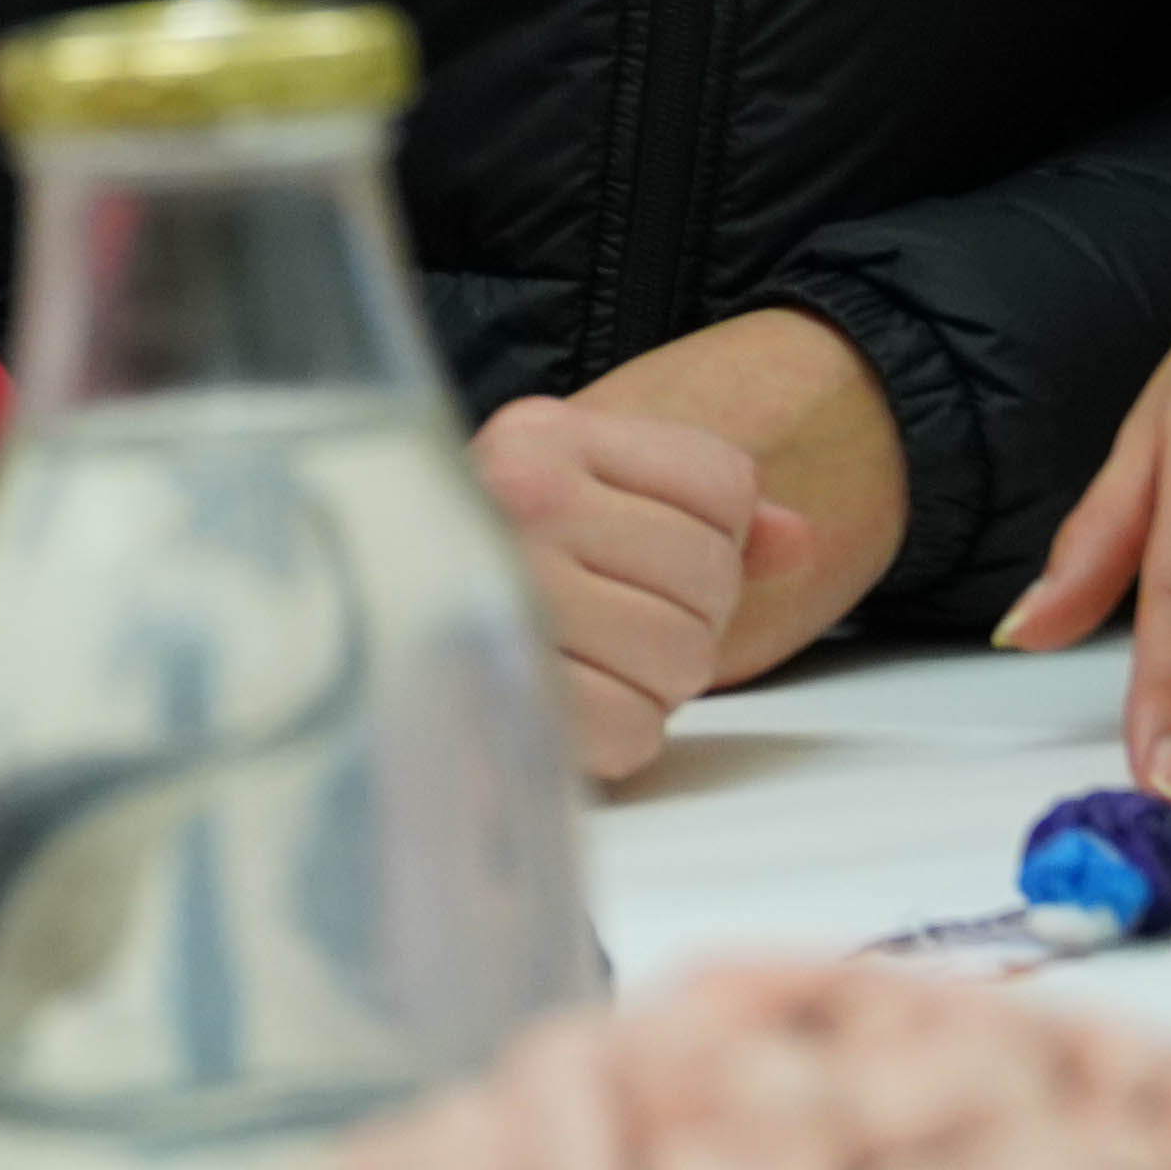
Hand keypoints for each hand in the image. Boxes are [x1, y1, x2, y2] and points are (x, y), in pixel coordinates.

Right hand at [472, 390, 826, 792]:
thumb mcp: (585, 500)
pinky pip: (637, 728)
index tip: (645, 555)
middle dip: (689, 615)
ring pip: (686, 656)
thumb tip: (800, 540)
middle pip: (712, 573)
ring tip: (592, 662)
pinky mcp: (507, 690)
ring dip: (658, 681)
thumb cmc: (498, 565)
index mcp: (544, 435)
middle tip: (618, 623)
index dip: (715, 536)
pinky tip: (575, 705)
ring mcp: (509, 592)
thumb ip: (697, 512)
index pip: (725, 485)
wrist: (370, 622)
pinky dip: (624, 734)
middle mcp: (519, 497)